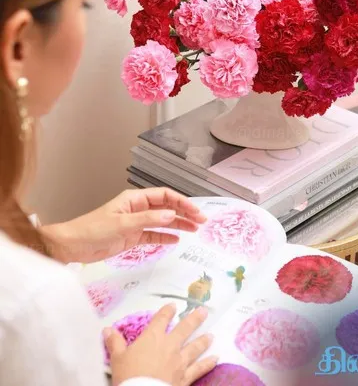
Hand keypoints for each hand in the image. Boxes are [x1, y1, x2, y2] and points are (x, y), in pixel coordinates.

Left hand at [42, 188, 206, 263]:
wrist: (72, 246)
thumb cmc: (93, 229)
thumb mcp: (122, 223)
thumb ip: (148, 219)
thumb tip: (172, 214)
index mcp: (134, 199)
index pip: (164, 196)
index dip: (181, 201)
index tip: (195, 211)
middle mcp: (137, 209)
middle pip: (166, 207)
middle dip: (184, 212)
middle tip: (201, 221)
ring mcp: (135, 223)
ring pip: (162, 222)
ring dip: (178, 225)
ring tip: (194, 230)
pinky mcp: (131, 237)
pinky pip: (153, 235)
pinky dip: (165, 237)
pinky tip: (176, 240)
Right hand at [105, 304, 217, 385]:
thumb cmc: (129, 376)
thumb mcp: (117, 359)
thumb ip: (114, 342)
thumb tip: (107, 329)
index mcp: (153, 337)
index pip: (162, 319)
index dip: (167, 311)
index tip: (173, 305)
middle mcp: (169, 345)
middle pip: (184, 328)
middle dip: (194, 319)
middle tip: (204, 311)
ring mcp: (179, 361)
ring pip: (195, 347)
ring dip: (203, 340)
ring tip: (211, 335)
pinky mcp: (185, 377)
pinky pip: (199, 368)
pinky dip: (208, 363)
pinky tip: (215, 358)